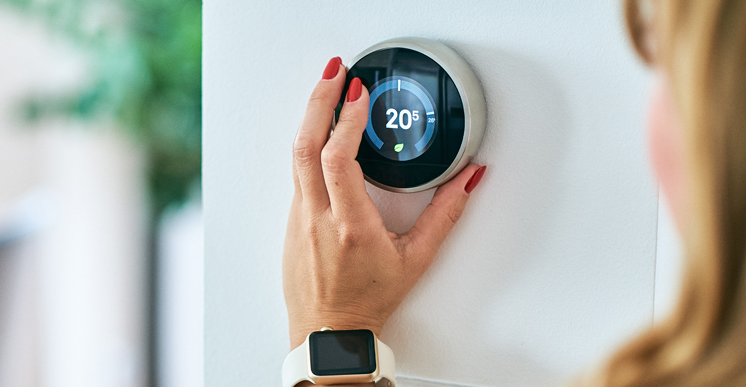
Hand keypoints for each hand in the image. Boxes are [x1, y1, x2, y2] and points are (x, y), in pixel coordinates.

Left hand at [283, 57, 486, 348]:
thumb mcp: (417, 259)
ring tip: (329, 89)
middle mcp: (317, 217)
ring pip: (296, 156)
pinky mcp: (292, 219)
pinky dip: (309, 142)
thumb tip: (470, 178)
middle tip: (335, 72)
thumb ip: (446, 214)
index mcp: (350, 226)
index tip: (358, 94)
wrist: (330, 330)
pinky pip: (297, 172)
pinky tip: (322, 128)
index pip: (336, 160)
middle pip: (305, 146)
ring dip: (311, 117)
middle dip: (320, 101)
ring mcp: (299, 217)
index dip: (345, 121)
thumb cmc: (369, 299)